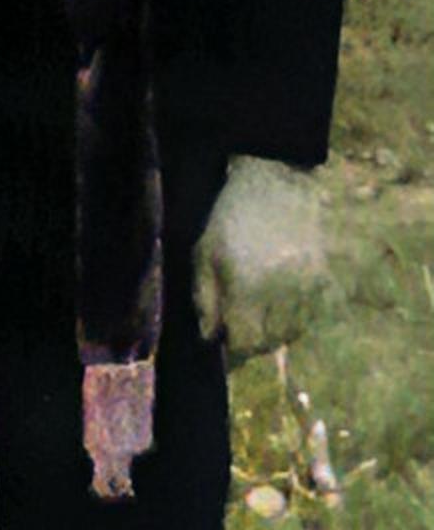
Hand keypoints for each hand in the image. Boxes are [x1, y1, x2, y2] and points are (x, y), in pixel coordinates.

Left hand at [193, 155, 329, 359]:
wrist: (275, 180)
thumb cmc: (230, 217)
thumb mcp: (205, 253)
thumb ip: (205, 298)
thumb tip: (211, 337)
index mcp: (247, 288)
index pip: (246, 342)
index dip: (235, 348)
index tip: (228, 343)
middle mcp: (281, 292)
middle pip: (271, 340)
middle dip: (255, 340)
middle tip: (243, 326)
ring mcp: (307, 284)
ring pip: (294, 328)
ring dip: (277, 329)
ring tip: (262, 312)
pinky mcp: (324, 274)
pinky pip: (313, 311)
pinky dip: (298, 314)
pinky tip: (284, 301)